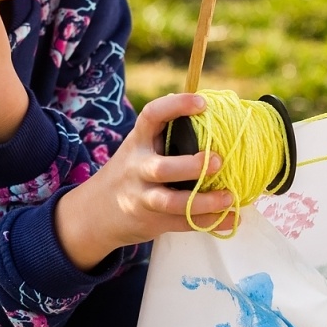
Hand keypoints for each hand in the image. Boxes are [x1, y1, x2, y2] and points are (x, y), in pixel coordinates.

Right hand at [54, 93, 238, 271]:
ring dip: (203, 201)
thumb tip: (214, 117)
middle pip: (161, 169)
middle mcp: (137, 169)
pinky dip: (209, 222)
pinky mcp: (152, 221)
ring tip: (229, 197)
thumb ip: (165, 137)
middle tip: (219, 160)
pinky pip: (183, 223)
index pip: (151, 116)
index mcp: (137, 142)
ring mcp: (143, 198)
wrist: (95, 213)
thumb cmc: (129, 173)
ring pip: (172, 202)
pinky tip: (231, 218)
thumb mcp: (138, 150)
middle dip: (191, 166)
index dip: (175, 107)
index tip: (203, 103)